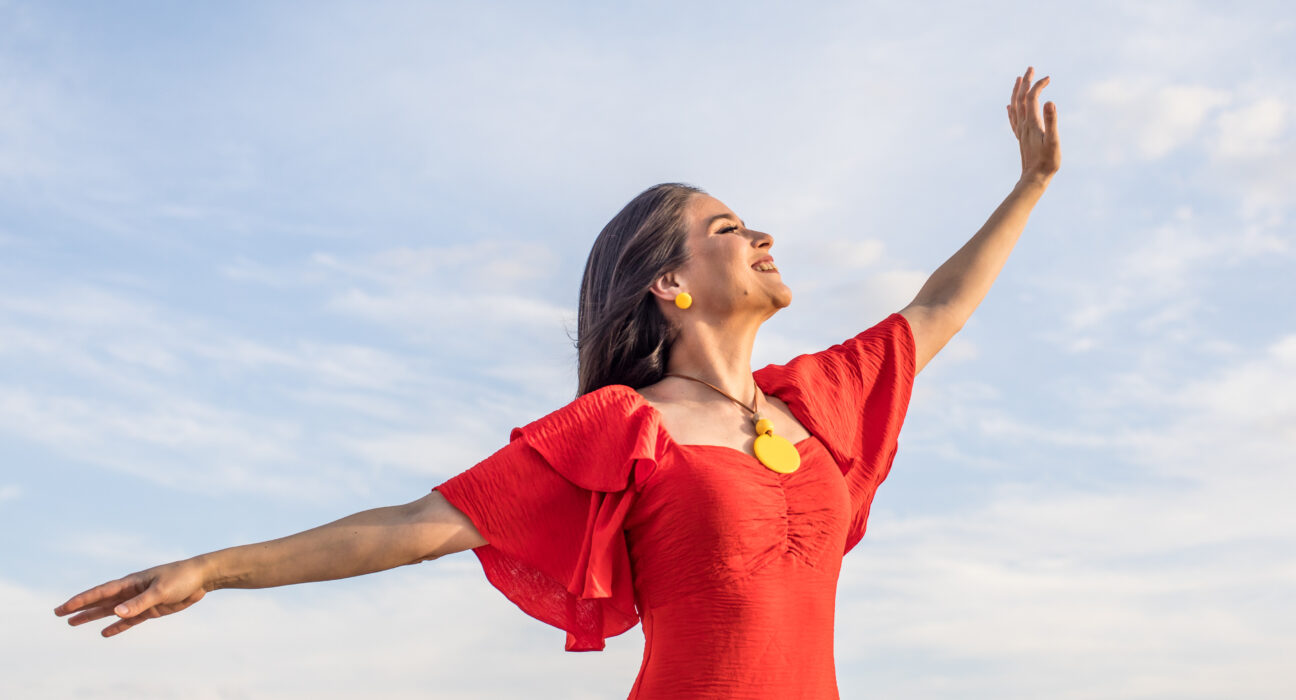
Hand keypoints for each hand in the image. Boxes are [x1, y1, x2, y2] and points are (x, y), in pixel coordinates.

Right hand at [54, 558, 210, 637]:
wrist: (202, 578)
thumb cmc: (181, 578)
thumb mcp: (160, 590)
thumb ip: (139, 602)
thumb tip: (116, 612)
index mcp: (131, 582)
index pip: (101, 592)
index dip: (81, 600)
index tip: (63, 607)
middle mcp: (131, 591)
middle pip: (101, 601)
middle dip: (80, 607)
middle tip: (58, 614)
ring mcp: (140, 600)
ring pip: (111, 611)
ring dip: (93, 616)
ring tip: (73, 623)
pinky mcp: (151, 609)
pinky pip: (129, 620)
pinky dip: (117, 626)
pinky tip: (105, 632)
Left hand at [1007, 66, 1060, 181]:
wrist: (1034, 178)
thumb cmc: (1048, 161)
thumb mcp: (1053, 140)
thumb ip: (1051, 120)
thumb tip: (1049, 101)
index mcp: (1032, 123)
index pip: (1032, 97)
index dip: (1039, 85)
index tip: (1049, 78)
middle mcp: (1023, 125)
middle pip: (1021, 98)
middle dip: (1025, 82)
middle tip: (1030, 68)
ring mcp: (1020, 131)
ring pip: (1015, 107)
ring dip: (1017, 92)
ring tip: (1019, 80)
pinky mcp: (1021, 138)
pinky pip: (1013, 120)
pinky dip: (1011, 109)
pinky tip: (1009, 107)